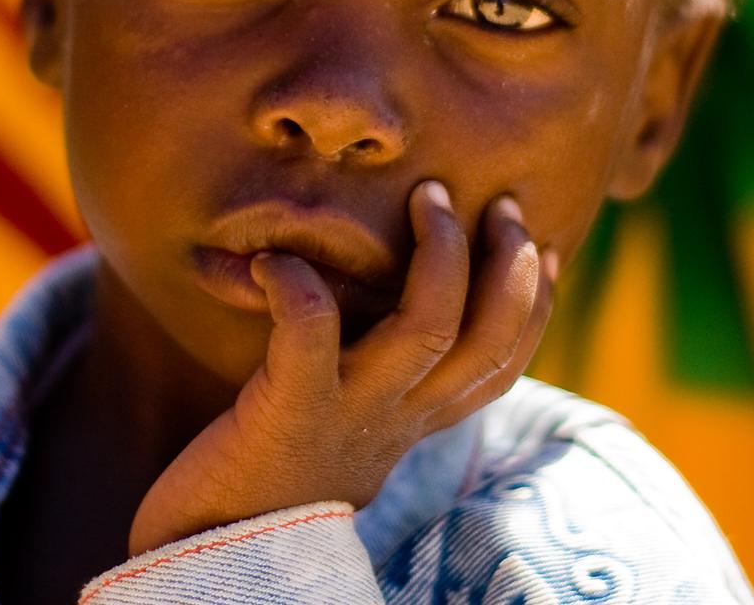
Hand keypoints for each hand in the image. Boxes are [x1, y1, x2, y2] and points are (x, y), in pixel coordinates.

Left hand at [127, 182, 557, 553]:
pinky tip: (273, 260)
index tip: (544, 247)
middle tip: (499, 204)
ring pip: (427, 330)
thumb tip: (376, 310)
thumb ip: (369, 380)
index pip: (500, 367)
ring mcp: (346, 416)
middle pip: (486, 344)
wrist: (209, 557)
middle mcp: (394, 421)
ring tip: (425, 197)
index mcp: (410, 424)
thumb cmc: (265, 478)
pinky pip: (308, 333)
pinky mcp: (286, 414)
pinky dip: (295, 285)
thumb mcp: (339, 427)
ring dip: (438, 254)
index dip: (535, 305)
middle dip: (508, 265)